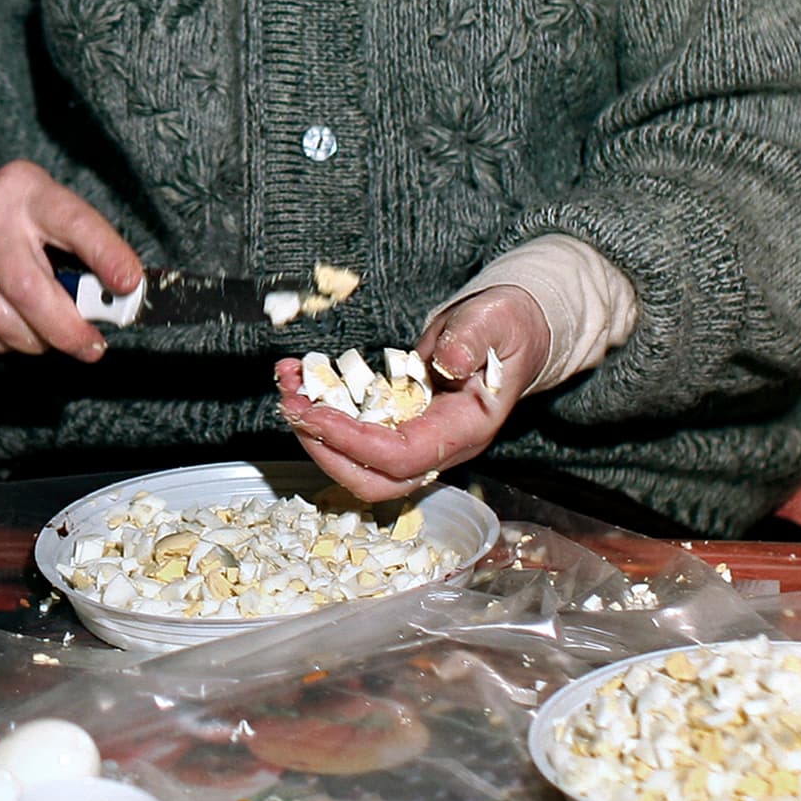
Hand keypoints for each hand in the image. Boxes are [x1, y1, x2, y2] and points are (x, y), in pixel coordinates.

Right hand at [0, 161, 144, 362]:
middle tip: (91, 346)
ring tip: (49, 338)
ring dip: (37, 340)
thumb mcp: (48, 212)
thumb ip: (80, 251)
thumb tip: (115, 301)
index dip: (105, 255)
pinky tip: (15, 329)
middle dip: (68, 328)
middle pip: (32, 289)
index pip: (75, 224)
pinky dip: (4, 342)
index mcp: (30, 191)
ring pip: (4, 319)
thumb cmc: (14, 218)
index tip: (129, 285)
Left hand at [273, 286, 551, 500]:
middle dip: (325, 448)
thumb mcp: (496, 320)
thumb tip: (448, 362)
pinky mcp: (397, 425)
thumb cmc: (507, 327)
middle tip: (291, 405)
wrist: (512, 334)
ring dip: (314, 431)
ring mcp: (416, 439)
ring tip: (288, 386)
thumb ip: (472, 338)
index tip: (317, 413)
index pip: (404, 457)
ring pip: (357, 463)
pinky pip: (354, 435)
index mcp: (467, 428)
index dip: (356, 443)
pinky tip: (301, 380)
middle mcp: (439, 446)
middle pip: (374, 480)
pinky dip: (322, 412)